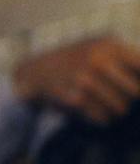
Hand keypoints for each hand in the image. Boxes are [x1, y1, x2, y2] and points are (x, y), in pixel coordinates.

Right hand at [12, 36, 139, 125]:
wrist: (35, 71)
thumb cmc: (77, 59)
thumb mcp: (101, 47)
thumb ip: (128, 58)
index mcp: (110, 45)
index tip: (138, 93)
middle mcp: (98, 61)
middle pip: (136, 92)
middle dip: (131, 99)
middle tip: (122, 98)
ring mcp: (84, 80)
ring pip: (120, 108)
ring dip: (116, 111)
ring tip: (108, 105)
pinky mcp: (74, 99)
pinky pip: (102, 117)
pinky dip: (101, 118)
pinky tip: (93, 110)